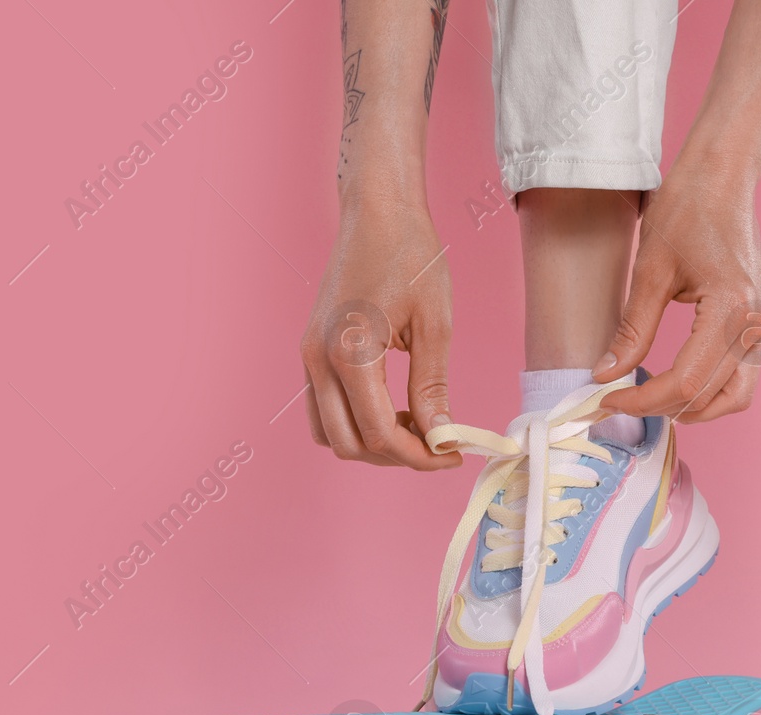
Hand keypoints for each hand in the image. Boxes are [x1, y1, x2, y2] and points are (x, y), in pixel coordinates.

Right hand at [300, 198, 460, 469]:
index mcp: (351, 353)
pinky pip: (324, 407)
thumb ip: (432, 386)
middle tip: (437, 448)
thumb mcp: (434, 323)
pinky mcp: (310, 349)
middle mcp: (318, 359)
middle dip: (395, 456)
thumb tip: (440, 435)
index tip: (453, 457)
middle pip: (348, 444)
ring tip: (414, 426)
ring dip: (370, 443)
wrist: (377, 210)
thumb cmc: (411, 254)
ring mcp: (307, 355)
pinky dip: (355, 421)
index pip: (378, 433)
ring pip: (329, 433)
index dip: (419, 456)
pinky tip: (392, 408)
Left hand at [594, 151, 760, 422]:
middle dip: (661, 408)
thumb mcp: (651, 269)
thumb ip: (633, 329)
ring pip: (734, 397)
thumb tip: (605, 374)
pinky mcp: (755, 323)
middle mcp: (754, 325)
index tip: (607, 399)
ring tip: (649, 398)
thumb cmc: (688, 209)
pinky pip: (740, 377)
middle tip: (620, 401)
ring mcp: (760, 326)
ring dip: (693, 407)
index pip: (686, 382)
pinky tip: (674, 381)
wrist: (722, 176)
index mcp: (731, 310)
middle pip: (709, 396)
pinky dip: (709, 391)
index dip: (643, 400)